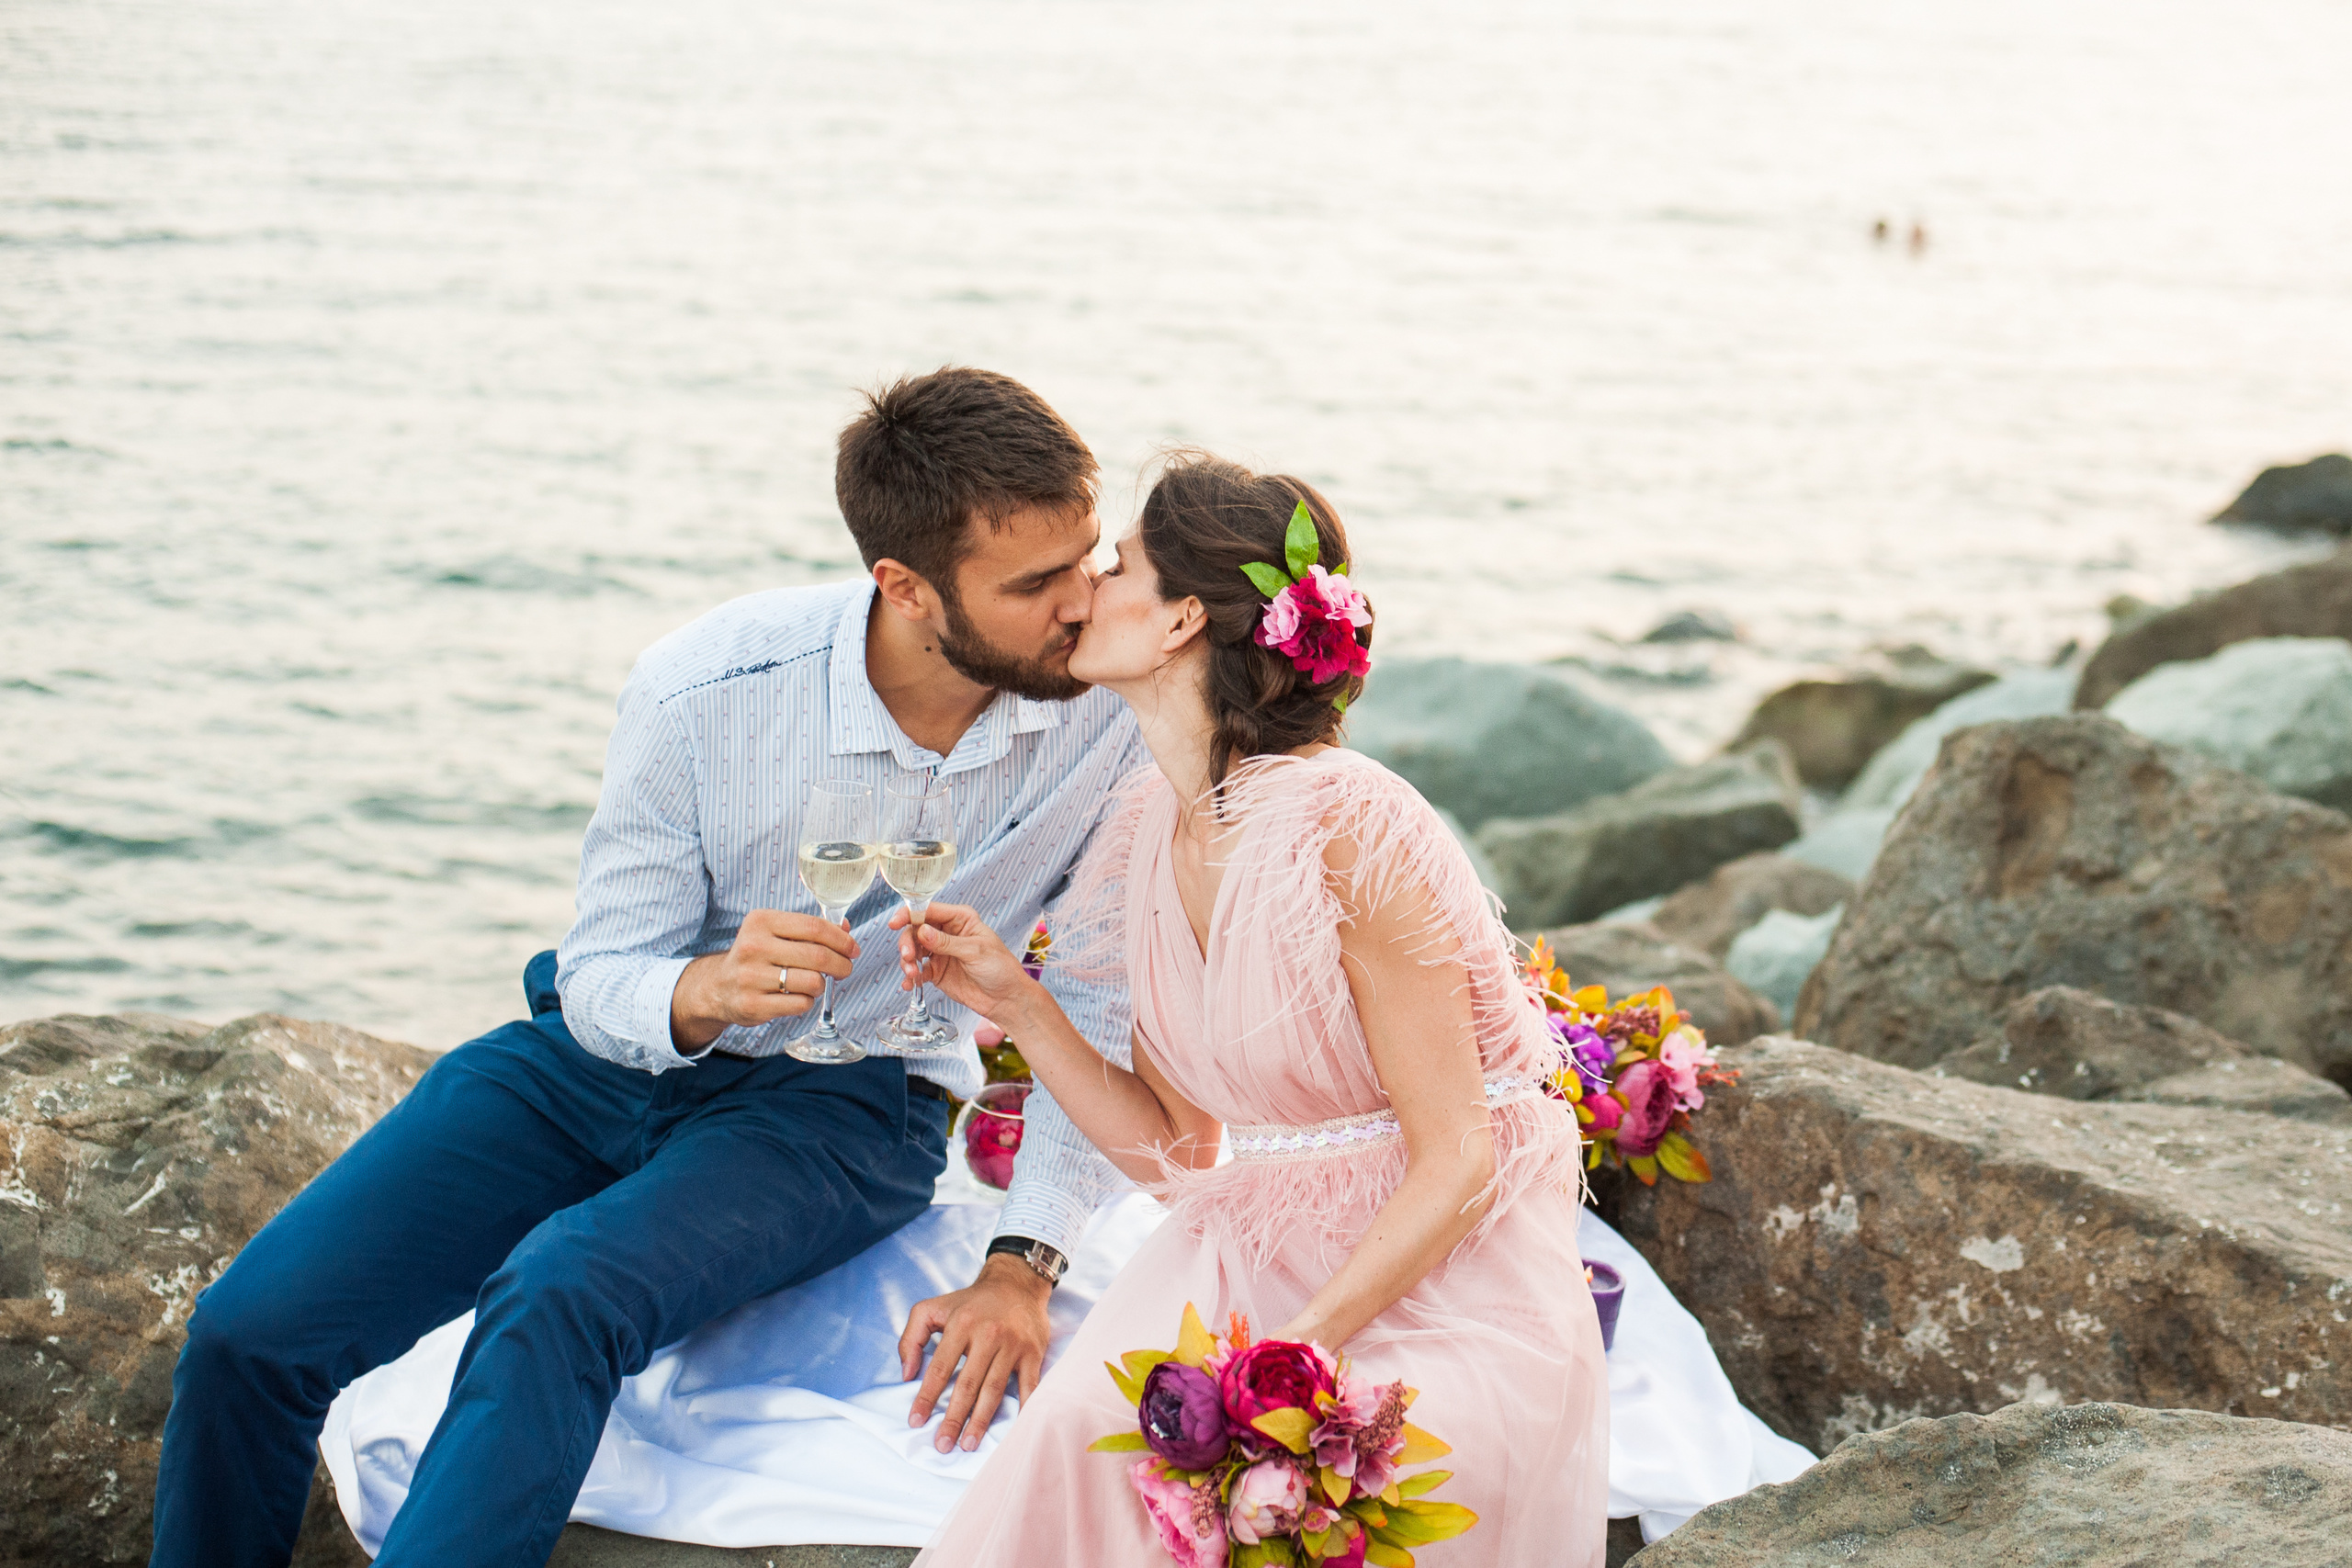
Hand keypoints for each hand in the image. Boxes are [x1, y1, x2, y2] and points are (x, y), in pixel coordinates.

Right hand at [669, 910, 858, 1050]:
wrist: (719, 986)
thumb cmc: (757, 956)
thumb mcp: (775, 932)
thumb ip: (809, 929)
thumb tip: (846, 927)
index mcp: (761, 921)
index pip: (814, 927)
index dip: (841, 939)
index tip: (853, 949)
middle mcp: (753, 946)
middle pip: (817, 956)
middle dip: (841, 964)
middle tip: (845, 969)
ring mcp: (751, 977)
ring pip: (812, 981)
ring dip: (822, 984)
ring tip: (815, 983)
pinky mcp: (753, 1005)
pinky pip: (801, 1004)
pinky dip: (808, 1001)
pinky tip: (798, 996)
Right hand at [890, 902, 1036, 1024]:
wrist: (1005, 999)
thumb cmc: (1000, 968)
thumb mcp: (975, 952)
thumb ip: (947, 942)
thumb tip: (922, 931)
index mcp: (960, 919)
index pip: (929, 910)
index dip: (909, 914)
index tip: (895, 923)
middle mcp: (947, 932)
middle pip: (915, 930)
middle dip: (907, 942)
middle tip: (908, 957)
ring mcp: (940, 952)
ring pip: (913, 950)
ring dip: (907, 961)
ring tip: (911, 973)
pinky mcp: (936, 971)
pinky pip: (917, 970)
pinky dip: (910, 977)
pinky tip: (910, 984)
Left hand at [898, 1253, 1052, 1451]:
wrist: (1016, 1283)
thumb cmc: (970, 1302)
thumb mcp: (932, 1308)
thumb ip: (911, 1337)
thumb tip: (906, 1374)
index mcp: (961, 1325)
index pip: (939, 1368)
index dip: (927, 1397)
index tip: (916, 1421)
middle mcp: (987, 1335)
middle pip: (967, 1384)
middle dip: (953, 1418)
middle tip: (942, 1444)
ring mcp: (1012, 1345)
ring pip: (994, 1389)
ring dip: (980, 1420)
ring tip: (968, 1444)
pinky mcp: (1033, 1352)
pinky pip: (1029, 1385)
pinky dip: (1023, 1407)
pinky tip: (1015, 1429)